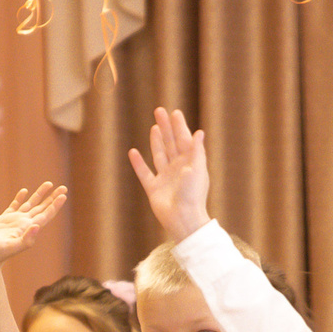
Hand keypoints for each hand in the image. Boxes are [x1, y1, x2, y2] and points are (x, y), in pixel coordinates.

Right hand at [0, 185, 66, 268]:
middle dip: (52, 198)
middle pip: (42, 208)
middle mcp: (24, 223)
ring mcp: (14, 221)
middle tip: (63, 187)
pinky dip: (20, 198)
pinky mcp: (3, 219)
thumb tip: (36, 227)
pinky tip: (24, 191)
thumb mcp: (11, 247)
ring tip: (49, 184)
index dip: (55, 205)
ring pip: (30, 204)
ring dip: (40, 194)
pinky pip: (15, 206)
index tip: (63, 195)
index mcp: (28, 229)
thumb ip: (25, 239)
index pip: (45, 215)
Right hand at [125, 106, 211, 238]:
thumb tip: (199, 132)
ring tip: (154, 127)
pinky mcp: (154, 189)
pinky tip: (132, 152)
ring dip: (156, 141)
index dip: (179, 126)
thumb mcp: (197, 170)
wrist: (183, 219)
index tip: (175, 112)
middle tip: (160, 111)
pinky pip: (144, 173)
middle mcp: (177, 168)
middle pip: (171, 143)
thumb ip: (197, 151)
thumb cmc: (193, 195)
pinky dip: (138, 163)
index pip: (184, 140)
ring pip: (159, 154)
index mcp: (190, 163)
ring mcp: (165, 178)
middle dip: (166, 128)